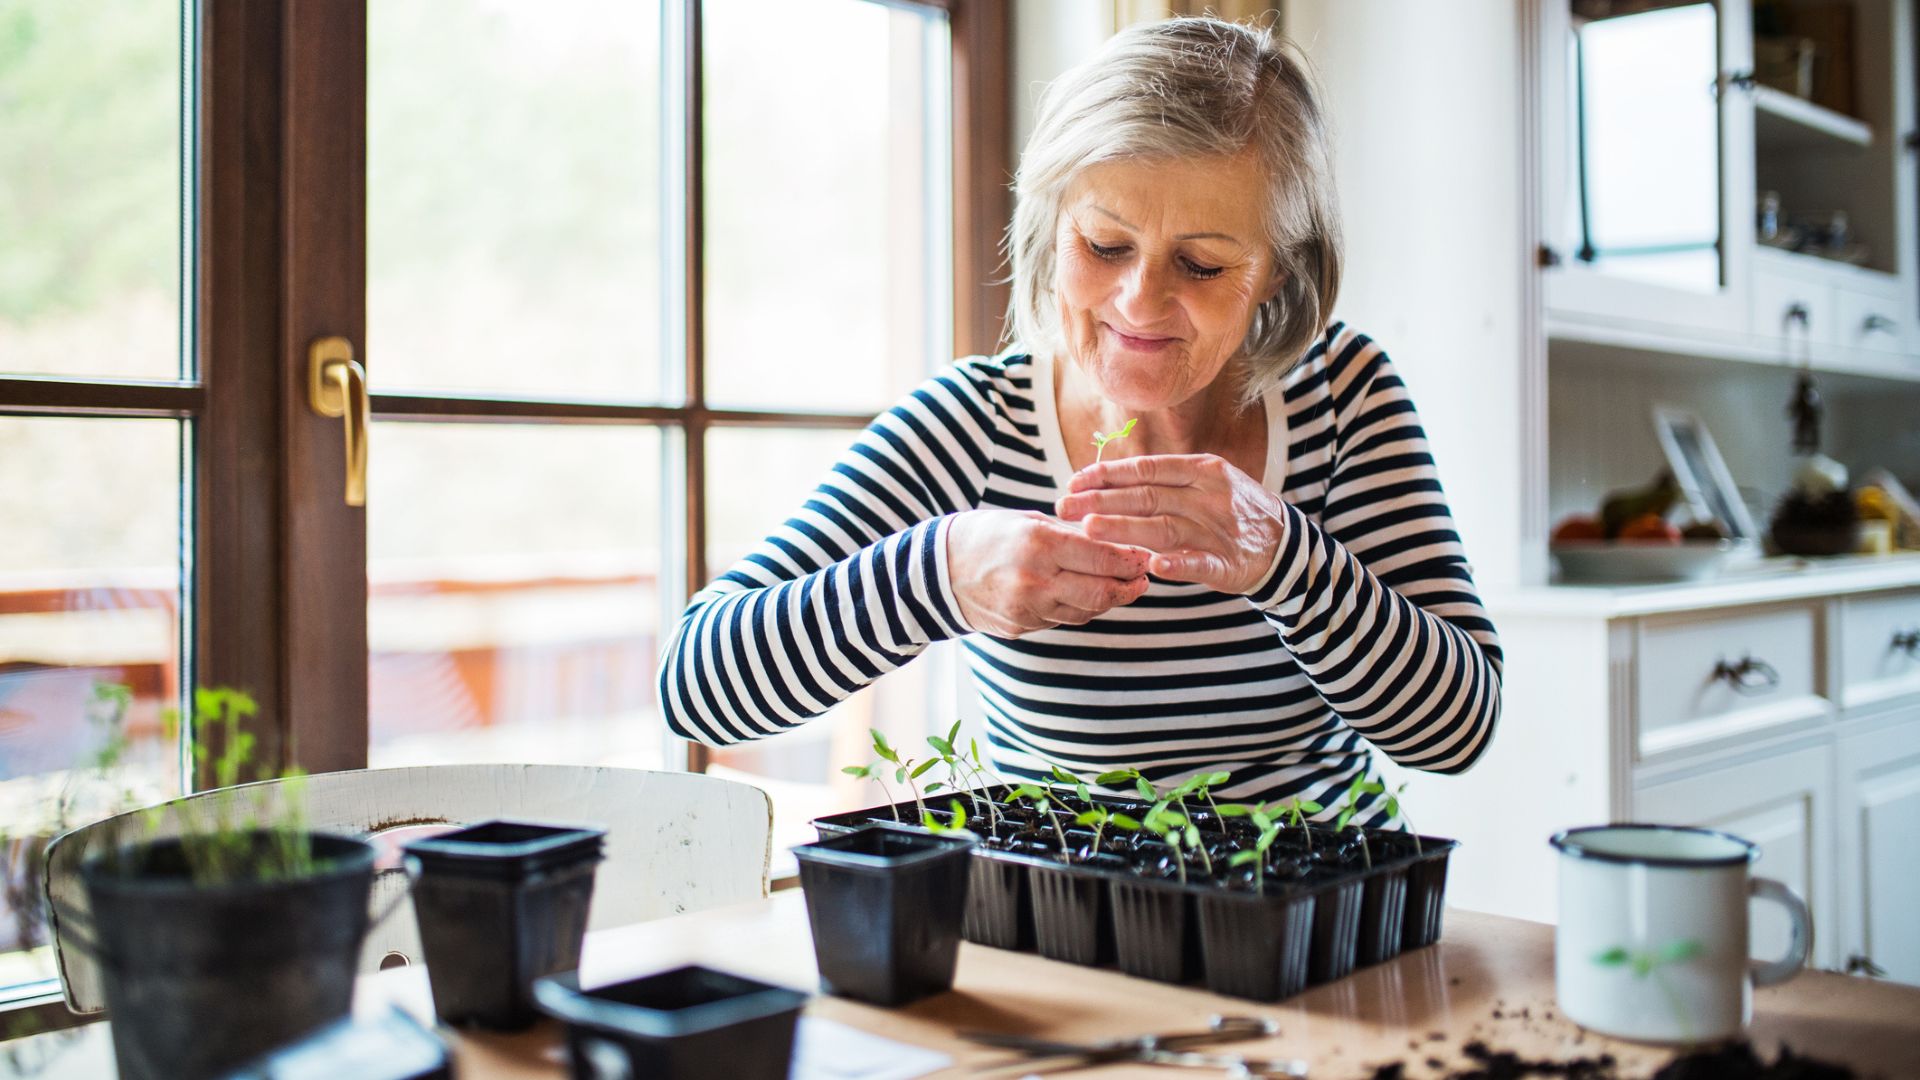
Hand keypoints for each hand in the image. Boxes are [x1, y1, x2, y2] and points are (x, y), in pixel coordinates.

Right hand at [946, 509, 1151, 637]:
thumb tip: (1115, 543)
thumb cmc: (987, 535)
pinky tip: (1087, 595)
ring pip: (1086, 610)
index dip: (1130, 559)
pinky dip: (1080, 608)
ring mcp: (1028, 608)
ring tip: (1122, 587)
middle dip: (1129, 587)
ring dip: (1108, 600)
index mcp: (1039, 543)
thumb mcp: (1028, 521)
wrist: (938, 571)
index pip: (1101, 556)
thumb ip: (1070, 534)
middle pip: (1101, 591)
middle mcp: (1036, 579)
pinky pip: (1063, 620)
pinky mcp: (1022, 627)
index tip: (1146, 556)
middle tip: (1144, 579)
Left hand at [1055, 454, 1287, 595]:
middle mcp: (1208, 495)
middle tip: (1065, 506)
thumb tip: (1105, 479)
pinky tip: (1153, 567)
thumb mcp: (1203, 482)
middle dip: (1102, 501)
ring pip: (1165, 528)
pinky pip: (1200, 563)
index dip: (1108, 474)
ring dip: (1127, 529)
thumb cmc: (1230, 509)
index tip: (1073, 481)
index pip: (1146, 469)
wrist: (1286, 542)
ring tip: (1090, 530)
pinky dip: (1178, 566)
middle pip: (1147, 496)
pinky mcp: (1229, 563)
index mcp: (1201, 470)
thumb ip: (1162, 481)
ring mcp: (1219, 530)